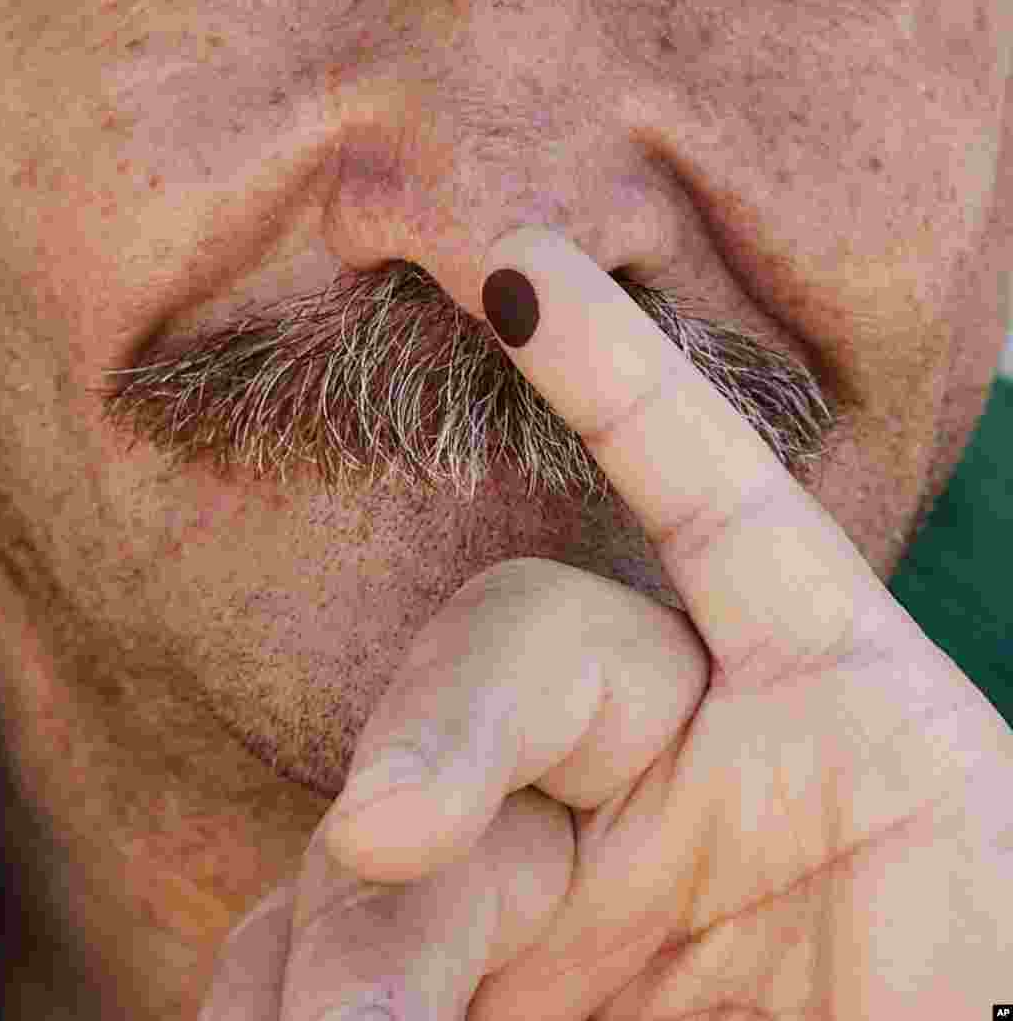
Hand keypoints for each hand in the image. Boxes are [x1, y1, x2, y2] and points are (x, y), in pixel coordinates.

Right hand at [200, 226, 1012, 1019]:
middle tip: (385, 841)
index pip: (714, 503)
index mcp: (833, 719)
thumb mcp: (972, 943)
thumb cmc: (962, 1016)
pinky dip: (283, 971)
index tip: (522, 266)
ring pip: (397, 808)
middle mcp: (675, 764)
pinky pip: (325, 935)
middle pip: (517, 653)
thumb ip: (877, 860)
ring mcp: (560, 869)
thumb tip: (511, 825)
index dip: (624, 380)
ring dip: (344, 913)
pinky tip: (270, 1016)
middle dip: (437, 729)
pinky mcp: (470, 973)